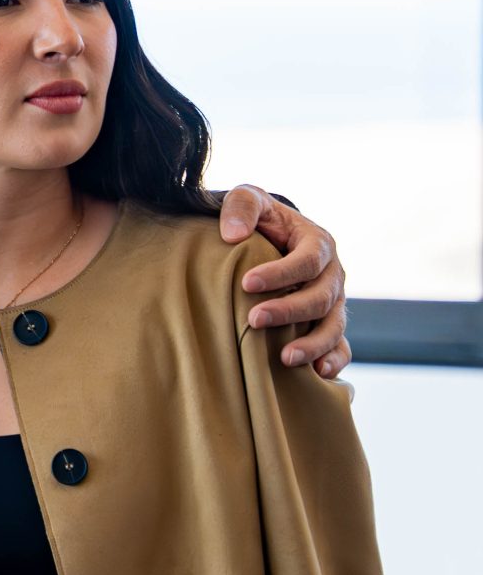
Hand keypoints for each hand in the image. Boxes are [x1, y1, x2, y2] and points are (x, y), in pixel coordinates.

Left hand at [218, 184, 349, 376]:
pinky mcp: (329, 324)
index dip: (280, 273)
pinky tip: (317, 375)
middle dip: (288, 310)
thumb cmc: (259, 219)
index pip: (307, 261)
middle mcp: (332, 275)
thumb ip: (242, 206)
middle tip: (253, 319)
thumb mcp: (250, 199)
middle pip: (320, 297)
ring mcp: (334, 302)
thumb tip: (233, 235)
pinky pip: (341, 345)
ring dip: (312, 344)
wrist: (272, 237)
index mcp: (318, 244)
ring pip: (333, 326)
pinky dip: (334, 360)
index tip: (246, 282)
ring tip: (285, 358)